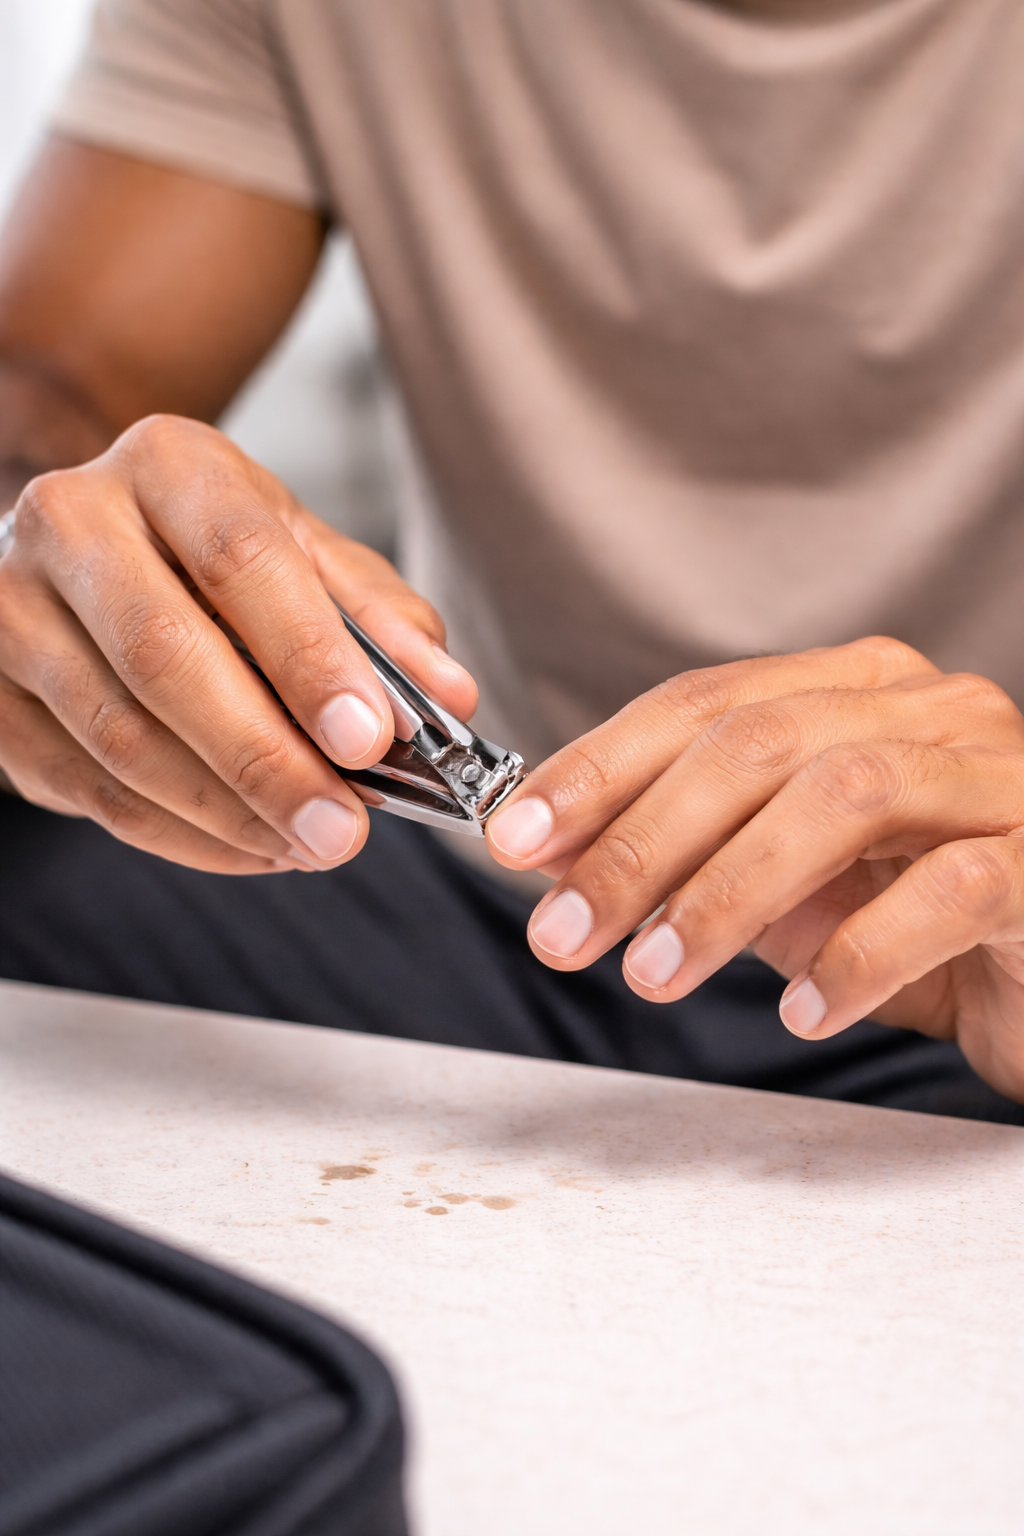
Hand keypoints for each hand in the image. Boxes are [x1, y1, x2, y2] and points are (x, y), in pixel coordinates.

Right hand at [0, 415, 475, 872]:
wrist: (88, 549)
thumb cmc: (215, 554)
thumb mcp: (306, 557)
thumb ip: (380, 618)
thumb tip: (448, 696)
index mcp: (167, 464)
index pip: (238, 557)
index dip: (308, 655)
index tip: (371, 740)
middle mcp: (69, 519)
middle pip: (164, 654)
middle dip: (265, 758)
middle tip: (344, 830)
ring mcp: (8, 607)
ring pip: (118, 736)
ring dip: (226, 812)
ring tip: (309, 846)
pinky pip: (86, 789)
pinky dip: (179, 835)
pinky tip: (250, 847)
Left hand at [486, 638, 1023, 1102]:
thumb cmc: (929, 925)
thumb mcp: (791, 890)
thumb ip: (695, 863)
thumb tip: (559, 862)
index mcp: (856, 691)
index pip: (704, 705)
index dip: (600, 769)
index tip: (515, 839)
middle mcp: (929, 711)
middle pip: (760, 743)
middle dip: (642, 839)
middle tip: (565, 929)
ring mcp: (998, 775)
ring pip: (846, 796)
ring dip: (729, 891)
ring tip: (658, 973)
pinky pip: (952, 890)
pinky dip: (862, 951)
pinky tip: (806, 1010)